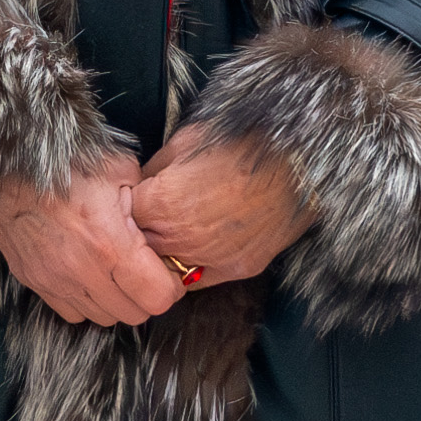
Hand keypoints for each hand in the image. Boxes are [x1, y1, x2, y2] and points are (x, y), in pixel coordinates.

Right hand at [0, 160, 187, 326]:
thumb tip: (164, 221)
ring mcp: (55, 280)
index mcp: (110, 244)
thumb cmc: (63, 163)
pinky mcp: (35, 282)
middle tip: (146, 272)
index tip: (169, 272)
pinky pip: (72, 312)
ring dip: (116, 301)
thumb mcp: (119, 169)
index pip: (157, 297)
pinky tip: (90, 276)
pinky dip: (86, 302)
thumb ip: (147, 200)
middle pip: (133, 314)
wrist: (5, 166)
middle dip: (146, 296)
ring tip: (117, 273)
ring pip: (103, 317)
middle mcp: (82, 271)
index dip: (171, 287)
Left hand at [128, 126, 320, 284]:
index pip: (121, 219)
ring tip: (174, 234)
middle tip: (150, 218)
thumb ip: (156, 167)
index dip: (126, 208)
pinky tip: (195, 249)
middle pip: (139, 249)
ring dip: (164, 255)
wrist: (298, 159)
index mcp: (160, 203)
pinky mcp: (237, 269)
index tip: (133, 201)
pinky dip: (191, 268)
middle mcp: (178, 238)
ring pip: (166, 270)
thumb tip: (141, 182)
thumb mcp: (188, 140)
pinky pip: (198, 281)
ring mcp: (208, 258)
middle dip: (140, 234)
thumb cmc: (243, 141)